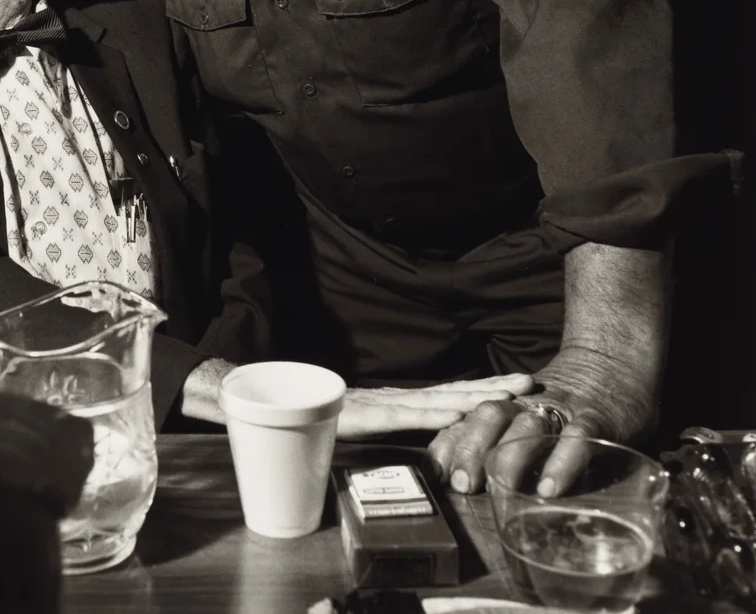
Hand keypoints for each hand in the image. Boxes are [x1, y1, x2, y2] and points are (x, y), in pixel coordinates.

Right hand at [336, 373, 532, 438]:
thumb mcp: (372, 424)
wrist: (289, 403)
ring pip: (439, 401)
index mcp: (404, 401)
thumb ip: (396, 426)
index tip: (518, 388)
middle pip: (455, 391)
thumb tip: (427, 438)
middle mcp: (402, 398)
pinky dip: (434, 415)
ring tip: (509, 395)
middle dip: (494, 387)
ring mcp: (388, 405)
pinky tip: (458, 416)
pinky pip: (407, 417)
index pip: (451, 394)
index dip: (485, 389)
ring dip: (476, 397)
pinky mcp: (370, 417)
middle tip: (532, 383)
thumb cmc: (328, 417)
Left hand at [426, 348, 656, 494]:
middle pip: (489, 416)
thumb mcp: (530, 418)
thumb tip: (460, 478)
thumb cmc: (565, 404)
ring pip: (527, 425)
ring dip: (510, 456)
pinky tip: (548, 488)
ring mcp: (560, 408)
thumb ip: (501, 442)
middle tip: (461, 483)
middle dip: (471, 448)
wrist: (614, 364)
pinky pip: (577, 438)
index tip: (431, 471)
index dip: (448, 443)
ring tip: (499, 487)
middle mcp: (527, 403)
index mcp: (507, 404)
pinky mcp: (596, 418)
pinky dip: (561, 462)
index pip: (468, 419)